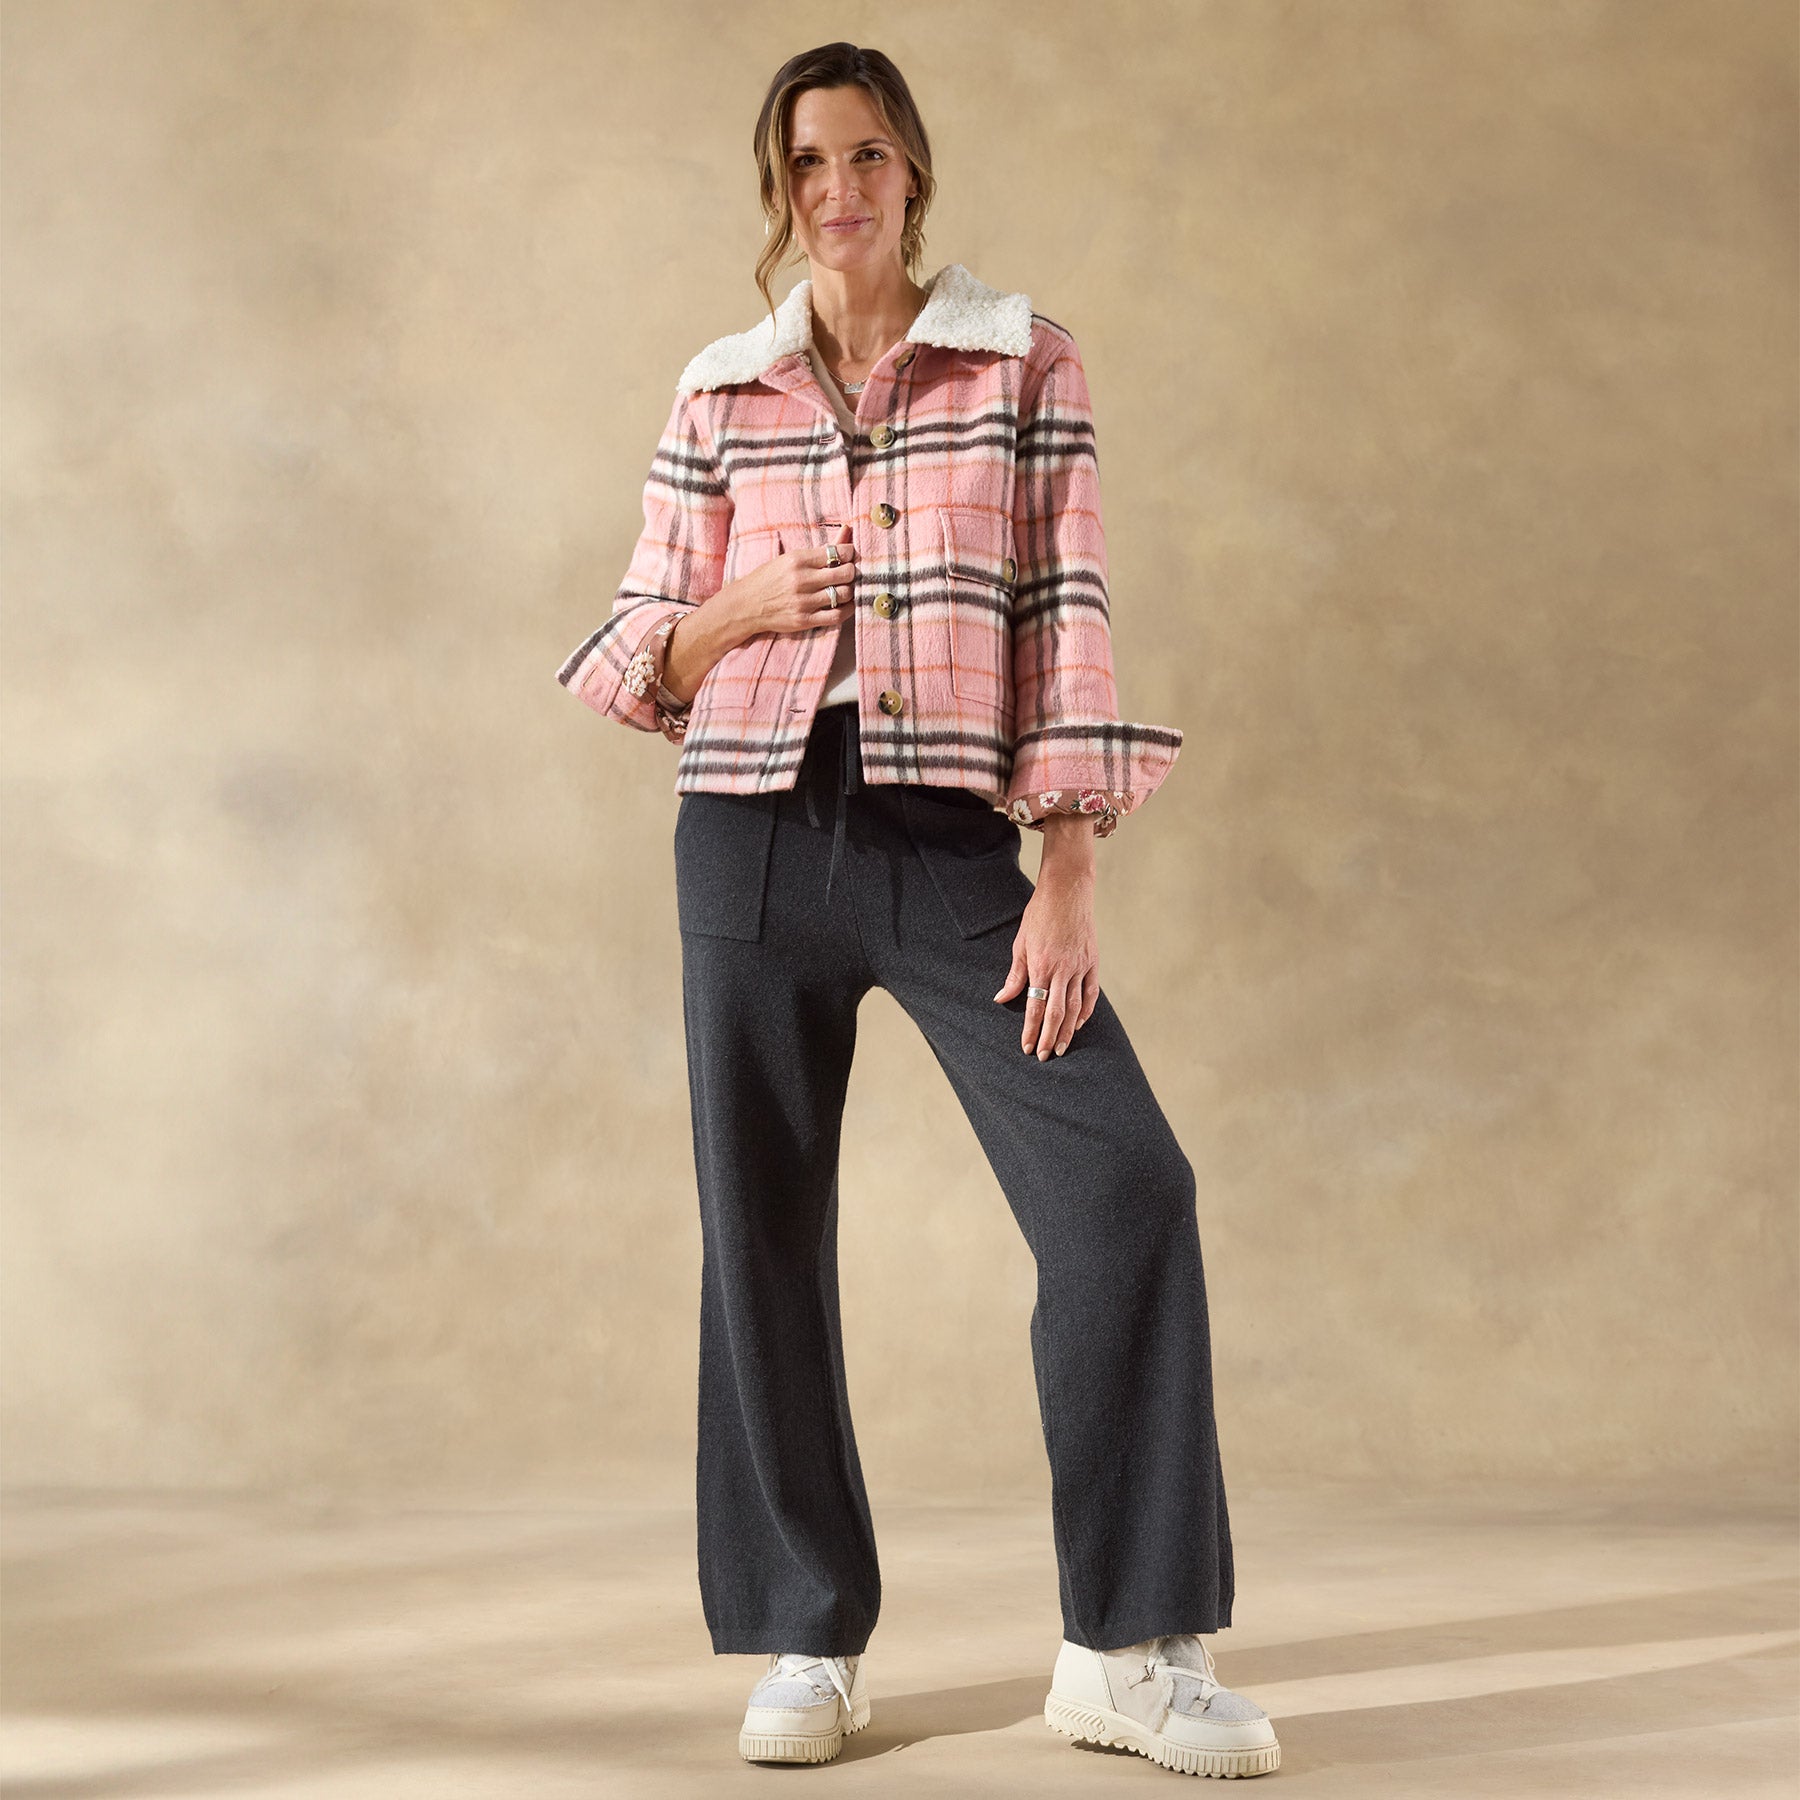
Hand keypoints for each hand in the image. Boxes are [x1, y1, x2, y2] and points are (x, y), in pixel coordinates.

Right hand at [735, 522, 858, 638]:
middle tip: (847, 573)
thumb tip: (847, 530)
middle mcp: (802, 580)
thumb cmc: (769, 578)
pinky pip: (837, 616)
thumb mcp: (790, 559)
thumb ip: (821, 550)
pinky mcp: (805, 620)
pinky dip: (847, 610)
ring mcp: (804, 602)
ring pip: (844, 594)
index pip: (837, 553)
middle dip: (851, 572)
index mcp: (798, 560)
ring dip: (849, 590)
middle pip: (845, 573)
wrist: (746, 605)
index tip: (848, 556)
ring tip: (843, 588)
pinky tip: (844, 604)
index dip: (849, 553)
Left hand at [993, 864, 1099, 1058]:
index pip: (1035, 1007)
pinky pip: (1091, 993)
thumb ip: (1014, 975)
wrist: (1067, 891)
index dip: (1031, 1030)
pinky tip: (1080, 1024)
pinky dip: (1086, 1011)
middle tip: (1045, 1057)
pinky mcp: (1092, 962)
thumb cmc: (1039, 915)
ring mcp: (1080, 966)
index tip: (1027, 1047)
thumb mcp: (1020, 943)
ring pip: (1075, 1007)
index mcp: (1040, 965)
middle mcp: (1062, 969)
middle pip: (1056, 1013)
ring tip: (1063, 1048)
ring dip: (1069, 1031)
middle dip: (1050, 1037)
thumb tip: (1002, 999)